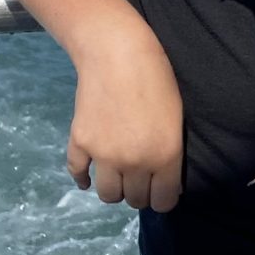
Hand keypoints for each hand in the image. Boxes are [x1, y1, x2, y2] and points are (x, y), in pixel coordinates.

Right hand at [67, 23, 183, 211]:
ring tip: (117, 176)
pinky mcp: (80, 143)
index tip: (159, 190)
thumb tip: (164, 184)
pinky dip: (82, 178)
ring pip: (107, 194)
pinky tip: (87, 178)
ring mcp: (104, 155)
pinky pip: (78, 173)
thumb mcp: (176, 121)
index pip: (162, 202)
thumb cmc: (157, 80)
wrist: (117, 53)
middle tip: (138, 178)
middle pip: (134, 200)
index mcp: (165, 158)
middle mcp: (134, 163)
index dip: (162, 198)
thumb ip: (169, 155)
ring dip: (113, 189)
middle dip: (138, 192)